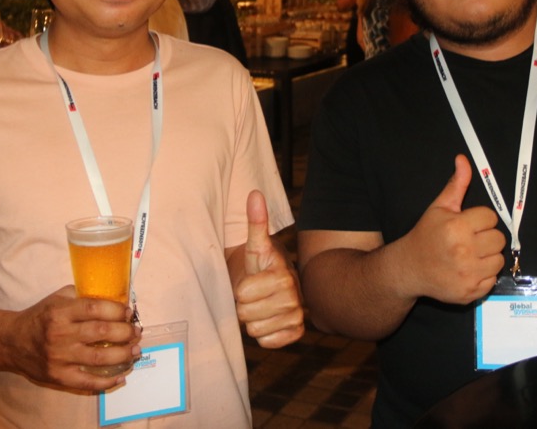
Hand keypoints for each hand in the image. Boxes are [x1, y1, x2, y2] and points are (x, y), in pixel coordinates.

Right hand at [0, 286, 141, 390]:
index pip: (95, 308)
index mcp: (61, 312)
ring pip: (99, 357)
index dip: (117, 310)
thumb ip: (81, 295)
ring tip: (135, 351)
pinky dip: (107, 381)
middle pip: (102, 332)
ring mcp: (60, 357)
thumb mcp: (57, 298)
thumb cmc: (39, 317)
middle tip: (136, 332)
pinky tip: (122, 376)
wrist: (10, 342)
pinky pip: (87, 381)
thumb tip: (113, 295)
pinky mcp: (58, 376)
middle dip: (126, 332)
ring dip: (123, 354)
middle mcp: (61, 334)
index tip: (128, 313)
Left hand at [233, 190, 304, 347]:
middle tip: (255, 295)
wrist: (273, 286)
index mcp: (283, 276)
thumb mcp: (255, 245)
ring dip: (254, 320)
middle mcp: (294, 297)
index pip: (243, 293)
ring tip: (261, 306)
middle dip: (245, 306)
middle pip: (247, 315)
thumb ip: (256, 222)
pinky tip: (269, 320)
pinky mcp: (295, 333)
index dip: (240, 289)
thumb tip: (255, 193)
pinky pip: (267, 343)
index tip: (250, 280)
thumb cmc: (260, 265)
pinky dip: (264, 334)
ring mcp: (297, 317)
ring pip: (256, 330)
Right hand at [400, 154, 505, 303]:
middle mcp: (464, 251)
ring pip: (499, 259)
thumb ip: (456, 184)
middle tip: (469, 240)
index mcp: (457, 227)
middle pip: (498, 239)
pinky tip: (468, 270)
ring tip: (469, 255)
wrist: (409, 268)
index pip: (490, 217)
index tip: (467, 225)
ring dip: (487, 256)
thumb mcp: (439, 207)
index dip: (480, 220)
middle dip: (486, 237)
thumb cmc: (426, 235)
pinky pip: (493, 279)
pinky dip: (484, 275)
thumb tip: (463, 159)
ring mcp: (468, 274)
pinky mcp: (471, 292)